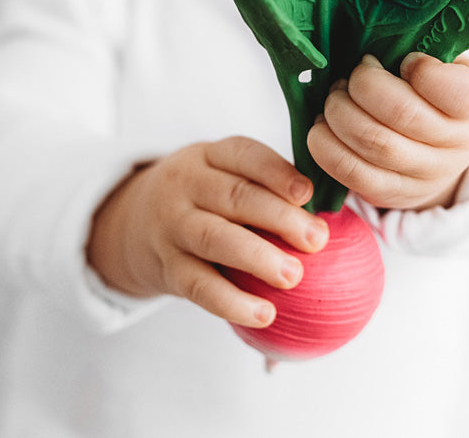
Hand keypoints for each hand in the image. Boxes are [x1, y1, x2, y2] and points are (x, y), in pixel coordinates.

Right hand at [86, 136, 328, 327]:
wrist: (132, 223)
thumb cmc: (206, 199)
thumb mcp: (223, 175)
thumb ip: (266, 186)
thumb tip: (335, 210)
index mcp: (210, 156)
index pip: (244, 155)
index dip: (277, 173)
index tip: (308, 194)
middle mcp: (187, 186)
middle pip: (234, 197)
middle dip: (279, 218)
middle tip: (317, 240)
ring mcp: (173, 226)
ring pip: (215, 239)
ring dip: (257, 258)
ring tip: (294, 277)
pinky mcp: (167, 269)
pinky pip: (199, 286)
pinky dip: (232, 302)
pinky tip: (264, 314)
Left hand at [308, 52, 468, 210]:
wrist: (442, 152)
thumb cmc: (436, 94)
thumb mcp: (448, 65)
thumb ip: (426, 49)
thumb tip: (376, 31)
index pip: (456, 91)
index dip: (420, 68)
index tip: (406, 60)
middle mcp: (456, 146)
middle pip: (401, 113)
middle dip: (363, 85)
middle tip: (354, 75)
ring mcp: (425, 175)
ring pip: (372, 142)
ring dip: (339, 111)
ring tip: (336, 96)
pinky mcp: (391, 193)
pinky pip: (351, 172)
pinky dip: (326, 145)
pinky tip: (323, 125)